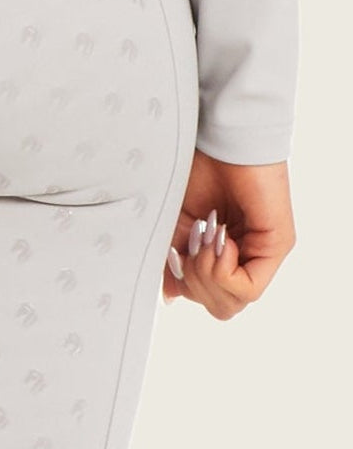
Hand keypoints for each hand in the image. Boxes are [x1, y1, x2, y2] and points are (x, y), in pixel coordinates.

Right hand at [162, 148, 295, 317]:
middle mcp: (250, 257)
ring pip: (232, 303)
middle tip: (191, 247)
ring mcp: (265, 253)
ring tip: (205, 237)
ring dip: (206, 274)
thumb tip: (170, 295)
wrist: (215, 140)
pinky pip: (246, 288)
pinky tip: (219, 238)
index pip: (210, 299)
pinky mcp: (277, 245)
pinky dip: (222, 269)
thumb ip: (174, 260)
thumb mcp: (176, 225)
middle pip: (221, 308)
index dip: (187, 286)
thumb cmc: (196, 171)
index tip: (178, 253)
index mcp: (227, 253)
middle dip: (195, 285)